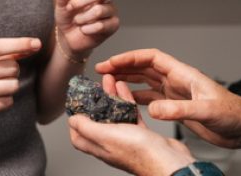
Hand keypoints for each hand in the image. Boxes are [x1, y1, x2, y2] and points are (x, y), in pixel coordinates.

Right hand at [0, 37, 40, 126]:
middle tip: (0, 75)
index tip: (37, 43)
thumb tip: (33, 46)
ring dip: (11, 87)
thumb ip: (5, 53)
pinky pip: (7, 102)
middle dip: (13, 71)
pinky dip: (5, 100)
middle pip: (12, 68)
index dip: (19, 44)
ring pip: (12, 86)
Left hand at [54, 0, 122, 60]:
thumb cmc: (67, 15)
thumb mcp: (61, 0)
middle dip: (81, 2)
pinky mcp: (113, 25)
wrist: (68, 37)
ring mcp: (111, 10)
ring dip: (82, 18)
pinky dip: (87, 29)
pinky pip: (100, 25)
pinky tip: (85, 30)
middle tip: (70, 8)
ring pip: (98, 11)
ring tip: (78, 21)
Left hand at [68, 75, 194, 175]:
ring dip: (112, 97)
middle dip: (96, 101)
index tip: (76, 102)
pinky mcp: (142, 134)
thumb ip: (87, 128)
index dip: (76, 119)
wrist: (169, 160)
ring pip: (116, 115)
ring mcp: (127, 139)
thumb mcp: (106, 136)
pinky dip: (127, 101)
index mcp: (99, 146)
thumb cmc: (139, 152)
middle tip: (95, 84)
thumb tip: (72, 121)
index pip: (79, 134)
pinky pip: (131, 115)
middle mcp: (112, 143)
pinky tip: (124, 88)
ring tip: (110, 80)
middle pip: (98, 120)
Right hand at [95, 49, 240, 148]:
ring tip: (109, 84)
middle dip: (123, 67)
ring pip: (145, 81)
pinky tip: (126, 102)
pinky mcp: (176, 107)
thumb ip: (179, 109)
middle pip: (144, 67)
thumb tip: (153, 108)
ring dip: (127, 80)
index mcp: (183, 74)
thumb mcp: (206, 111)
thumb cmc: (233, 114)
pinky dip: (136, 98)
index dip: (130, 58)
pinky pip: (151, 98)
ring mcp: (175, 93)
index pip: (151, 58)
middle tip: (103, 71)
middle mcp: (177, 81)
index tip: (112, 63)